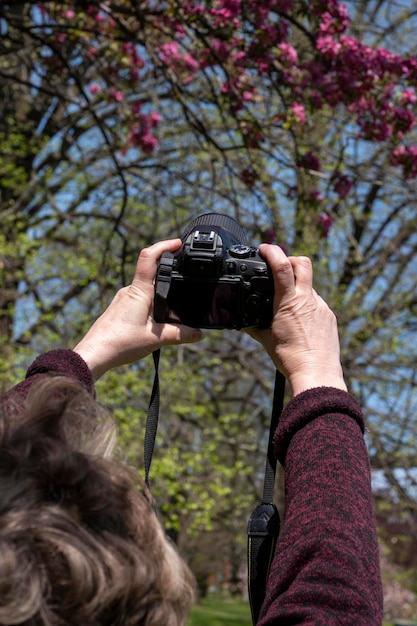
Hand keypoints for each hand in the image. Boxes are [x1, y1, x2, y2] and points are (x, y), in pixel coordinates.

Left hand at [74, 239, 202, 379]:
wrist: (94, 354)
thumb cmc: (119, 343)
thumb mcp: (155, 339)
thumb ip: (179, 334)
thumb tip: (199, 334)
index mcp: (139, 291)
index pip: (149, 258)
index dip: (164, 246)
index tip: (179, 244)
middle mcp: (130, 291)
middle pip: (152, 274)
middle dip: (169, 274)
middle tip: (186, 279)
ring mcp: (124, 299)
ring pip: (147, 290)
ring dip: (161, 295)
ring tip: (174, 311)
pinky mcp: (120, 309)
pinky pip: (140, 301)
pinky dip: (152, 306)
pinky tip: (157, 322)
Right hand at [247, 244, 346, 395]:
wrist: (317, 374)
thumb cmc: (290, 359)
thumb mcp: (266, 340)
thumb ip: (254, 327)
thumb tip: (242, 323)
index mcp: (289, 303)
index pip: (282, 266)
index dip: (272, 251)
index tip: (263, 249)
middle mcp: (308, 300)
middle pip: (302, 263)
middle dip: (289, 259)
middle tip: (279, 267)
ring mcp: (321, 307)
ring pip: (309, 285)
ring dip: (297, 287)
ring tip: (285, 305)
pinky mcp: (329, 317)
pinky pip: (317, 303)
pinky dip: (306, 304)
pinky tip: (299, 321)